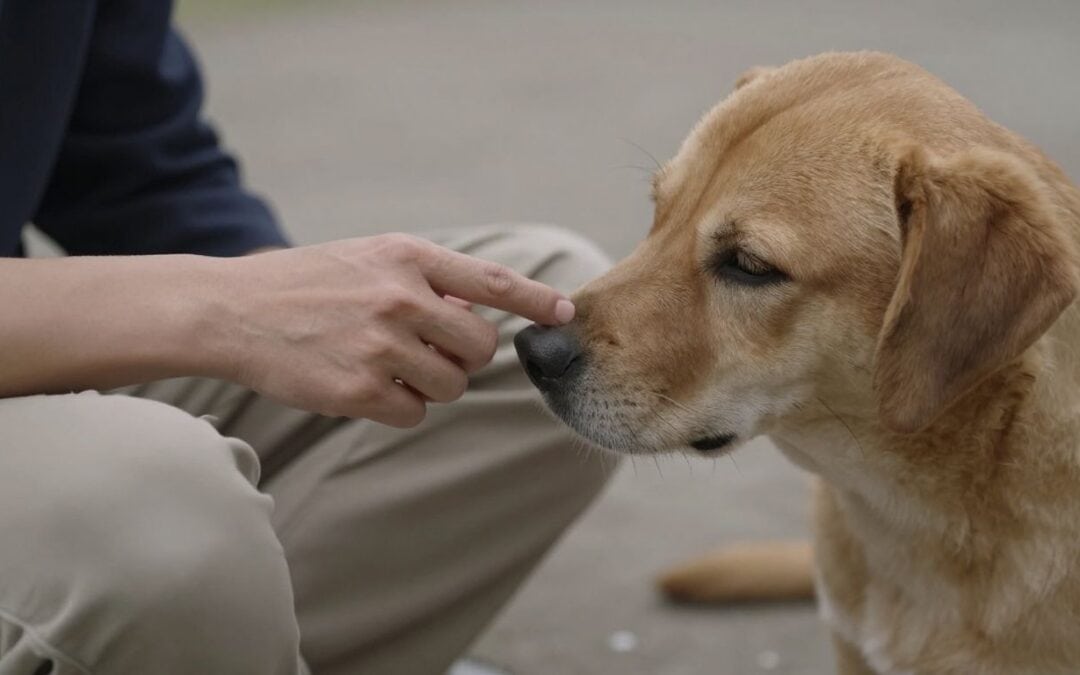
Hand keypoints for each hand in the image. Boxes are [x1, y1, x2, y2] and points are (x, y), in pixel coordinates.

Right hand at [217, 234, 574, 425]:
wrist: (233, 311)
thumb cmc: (308, 283)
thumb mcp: (369, 257)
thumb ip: (426, 279)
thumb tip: (480, 313)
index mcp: (407, 258)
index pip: (492, 282)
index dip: (537, 301)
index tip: (567, 314)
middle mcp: (399, 297)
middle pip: (480, 347)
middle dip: (464, 356)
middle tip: (428, 350)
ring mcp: (379, 345)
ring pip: (452, 385)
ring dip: (430, 383)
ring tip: (385, 363)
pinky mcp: (358, 390)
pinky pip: (414, 412)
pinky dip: (398, 406)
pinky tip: (362, 384)